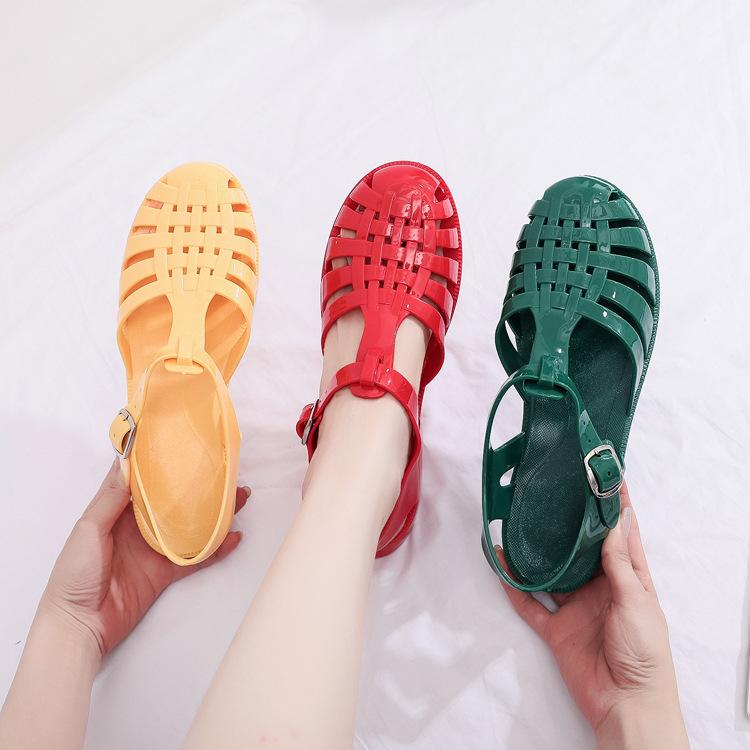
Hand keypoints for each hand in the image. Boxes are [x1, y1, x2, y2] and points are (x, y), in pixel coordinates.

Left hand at [41, 461, 249, 656]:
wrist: (80, 624)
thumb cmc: (75, 573)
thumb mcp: (88, 530)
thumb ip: (111, 499)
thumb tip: (128, 464)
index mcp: (116, 510)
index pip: (140, 479)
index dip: (158, 460)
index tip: (180, 440)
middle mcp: (138, 525)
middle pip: (174, 500)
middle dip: (198, 485)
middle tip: (224, 471)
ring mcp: (155, 548)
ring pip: (191, 524)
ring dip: (215, 513)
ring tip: (239, 498)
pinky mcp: (166, 572)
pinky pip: (196, 557)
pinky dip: (216, 549)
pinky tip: (233, 537)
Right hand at [498, 485, 688, 747]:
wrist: (625, 703)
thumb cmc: (643, 650)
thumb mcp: (637, 601)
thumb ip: (619, 565)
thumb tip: (610, 524)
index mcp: (628, 579)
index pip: (621, 535)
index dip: (615, 507)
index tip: (606, 476)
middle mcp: (599, 587)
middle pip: (581, 549)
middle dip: (570, 523)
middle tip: (555, 492)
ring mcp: (575, 607)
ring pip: (551, 572)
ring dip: (537, 553)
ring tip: (521, 523)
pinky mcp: (555, 628)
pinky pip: (530, 603)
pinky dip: (514, 586)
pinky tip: (501, 565)